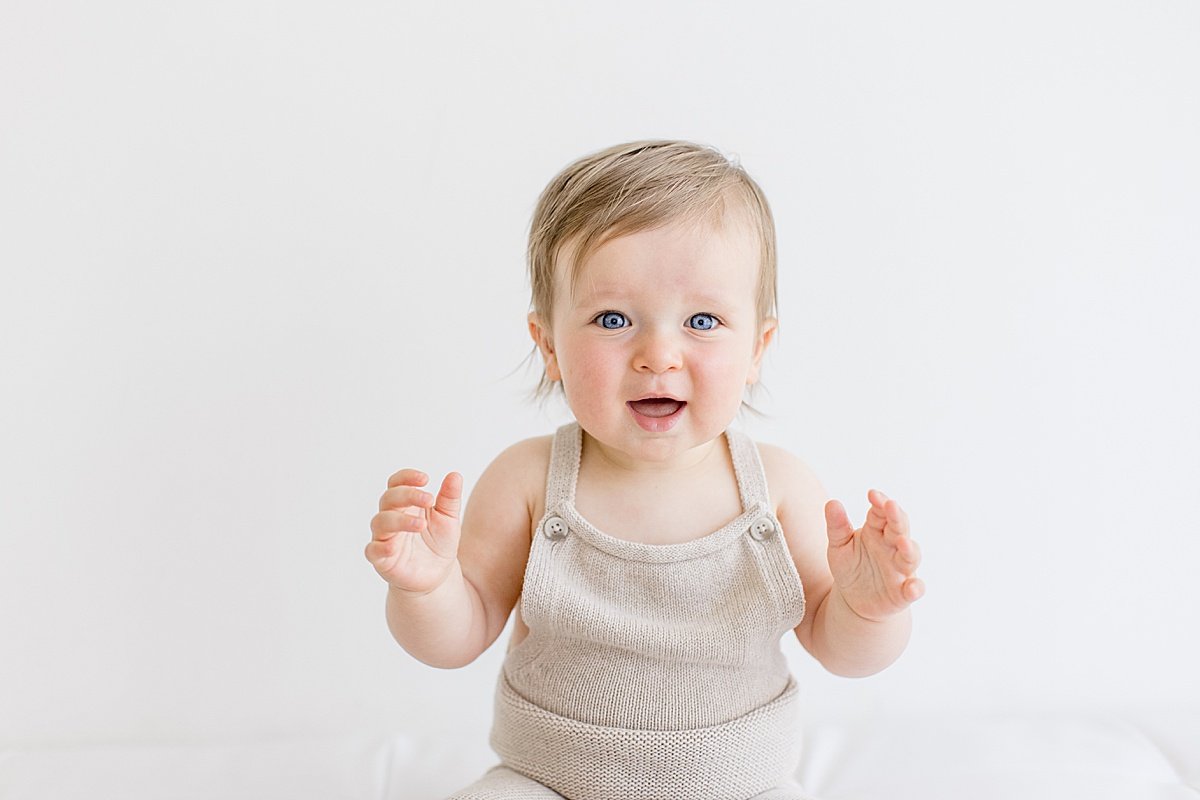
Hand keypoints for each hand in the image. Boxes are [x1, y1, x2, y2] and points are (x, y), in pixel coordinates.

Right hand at [366, 469, 462, 594]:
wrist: (437, 575)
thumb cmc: (439, 543)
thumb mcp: (449, 519)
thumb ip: (450, 498)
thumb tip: (455, 475)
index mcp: (406, 504)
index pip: (397, 483)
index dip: (407, 477)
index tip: (425, 478)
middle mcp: (392, 517)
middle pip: (388, 498)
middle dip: (407, 495)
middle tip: (429, 499)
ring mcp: (384, 538)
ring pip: (381, 521)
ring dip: (399, 520)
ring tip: (420, 524)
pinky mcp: (381, 559)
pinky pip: (373, 550)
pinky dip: (381, 547)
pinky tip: (393, 547)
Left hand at [825, 489, 924, 621]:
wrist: (853, 600)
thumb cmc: (850, 567)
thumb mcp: (838, 546)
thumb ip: (836, 526)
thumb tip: (832, 502)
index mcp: (876, 531)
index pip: (881, 513)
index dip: (880, 502)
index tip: (872, 494)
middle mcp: (892, 547)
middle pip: (900, 529)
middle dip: (897, 517)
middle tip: (891, 505)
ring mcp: (900, 570)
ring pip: (910, 557)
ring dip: (909, 549)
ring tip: (902, 542)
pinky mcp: (903, 592)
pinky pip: (914, 589)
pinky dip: (916, 588)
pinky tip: (912, 587)